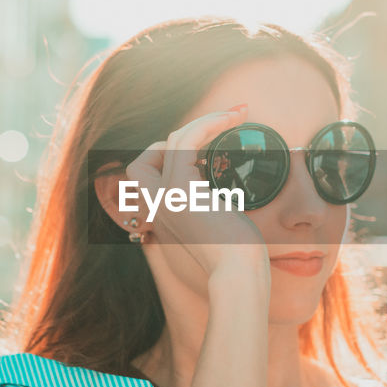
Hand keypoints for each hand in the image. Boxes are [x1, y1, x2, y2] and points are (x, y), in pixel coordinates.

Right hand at [125, 106, 270, 278]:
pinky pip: (186, 141)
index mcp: (164, 214)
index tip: (208, 151)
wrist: (238, 273)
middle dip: (191, 131)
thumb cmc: (239, 256)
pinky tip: (232, 119)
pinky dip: (208, 123)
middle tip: (229, 120)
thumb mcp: (222, 227)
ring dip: (207, 120)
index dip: (169, 153)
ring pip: (173, 139)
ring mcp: (165, 196)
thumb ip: (214, 209)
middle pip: (157, 150)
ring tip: (237, 113)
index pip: (148, 171)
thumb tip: (228, 196)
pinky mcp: (180, 188)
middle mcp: (158, 204)